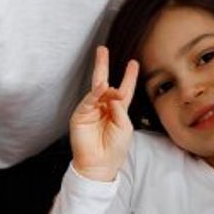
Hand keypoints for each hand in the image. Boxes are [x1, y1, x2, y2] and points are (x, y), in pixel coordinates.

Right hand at [69, 46, 137, 181]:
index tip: (133, 63)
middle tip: (102, 49)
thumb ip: (120, 108)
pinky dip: (95, 94)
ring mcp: (91, 110)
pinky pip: (88, 101)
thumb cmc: (115, 148)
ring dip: (105, 87)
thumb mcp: (125, 126)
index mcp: (118, 110)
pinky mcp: (80, 115)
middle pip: (104, 82)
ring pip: (97, 91)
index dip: (128, 76)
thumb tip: (112, 92)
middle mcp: (104, 107)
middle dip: (103, 65)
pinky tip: (101, 88)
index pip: (124, 89)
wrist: (100, 164)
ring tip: (109, 87)